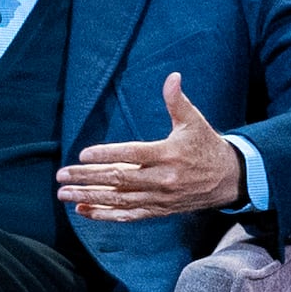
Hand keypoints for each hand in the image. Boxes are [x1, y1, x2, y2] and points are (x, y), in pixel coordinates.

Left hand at [57, 73, 247, 222]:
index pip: (132, 155)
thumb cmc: (207, 145)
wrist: (228, 179)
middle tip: (61, 175)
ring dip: (89, 197)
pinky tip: (83, 210)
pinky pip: (128, 215)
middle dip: (87, 178)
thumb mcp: (194, 120)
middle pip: (119, 180)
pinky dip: (105, 214)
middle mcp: (162, 179)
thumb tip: (172, 76)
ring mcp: (159, 198)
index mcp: (168, 154)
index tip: (83, 154)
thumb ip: (177, 101)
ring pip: (119, 200)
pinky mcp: (158, 210)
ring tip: (64, 194)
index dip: (107, 155)